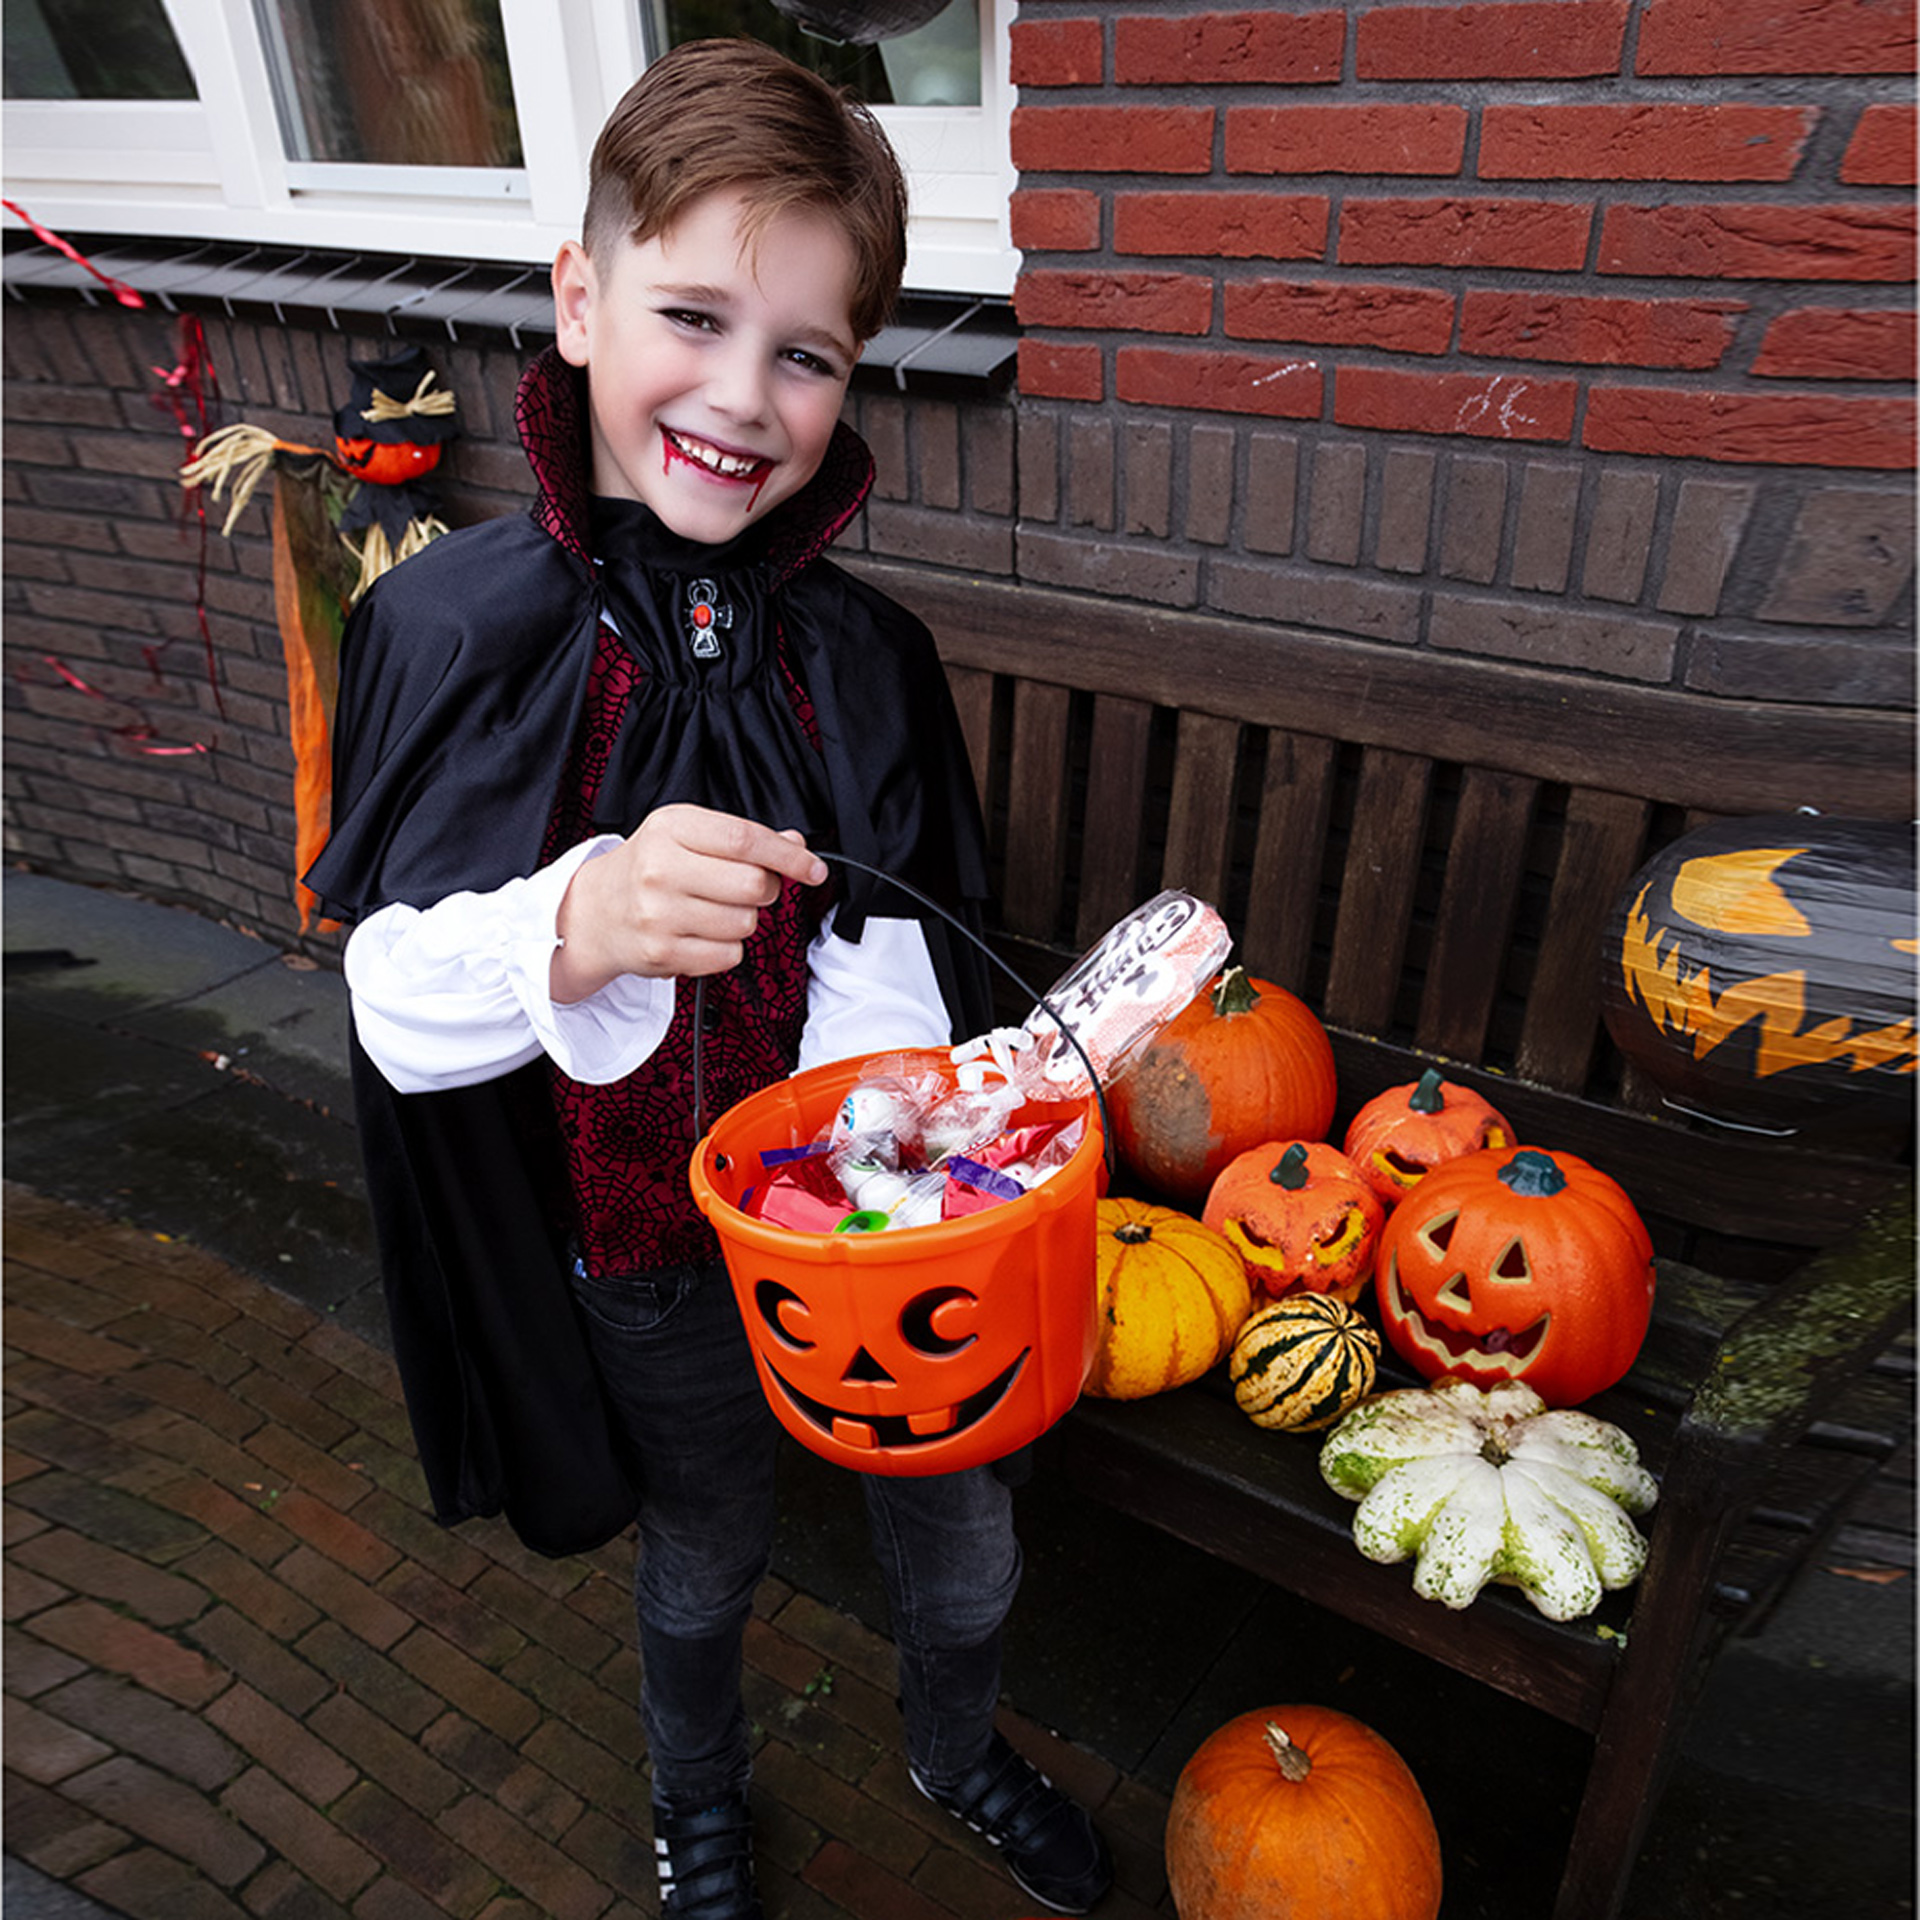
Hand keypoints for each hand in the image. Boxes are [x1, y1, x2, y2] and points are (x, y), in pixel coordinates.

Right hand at [551, 803, 826, 1002]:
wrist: (595, 911)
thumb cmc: (649, 867)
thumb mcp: (688, 834)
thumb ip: (743, 839)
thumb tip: (796, 847)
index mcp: (671, 828)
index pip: (745, 840)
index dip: (789, 856)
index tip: (813, 868)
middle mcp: (660, 869)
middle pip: (754, 885)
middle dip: (765, 889)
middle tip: (746, 887)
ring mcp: (659, 915)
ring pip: (746, 924)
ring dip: (743, 919)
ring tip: (712, 909)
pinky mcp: (662, 954)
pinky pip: (729, 955)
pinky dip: (726, 948)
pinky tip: (700, 933)